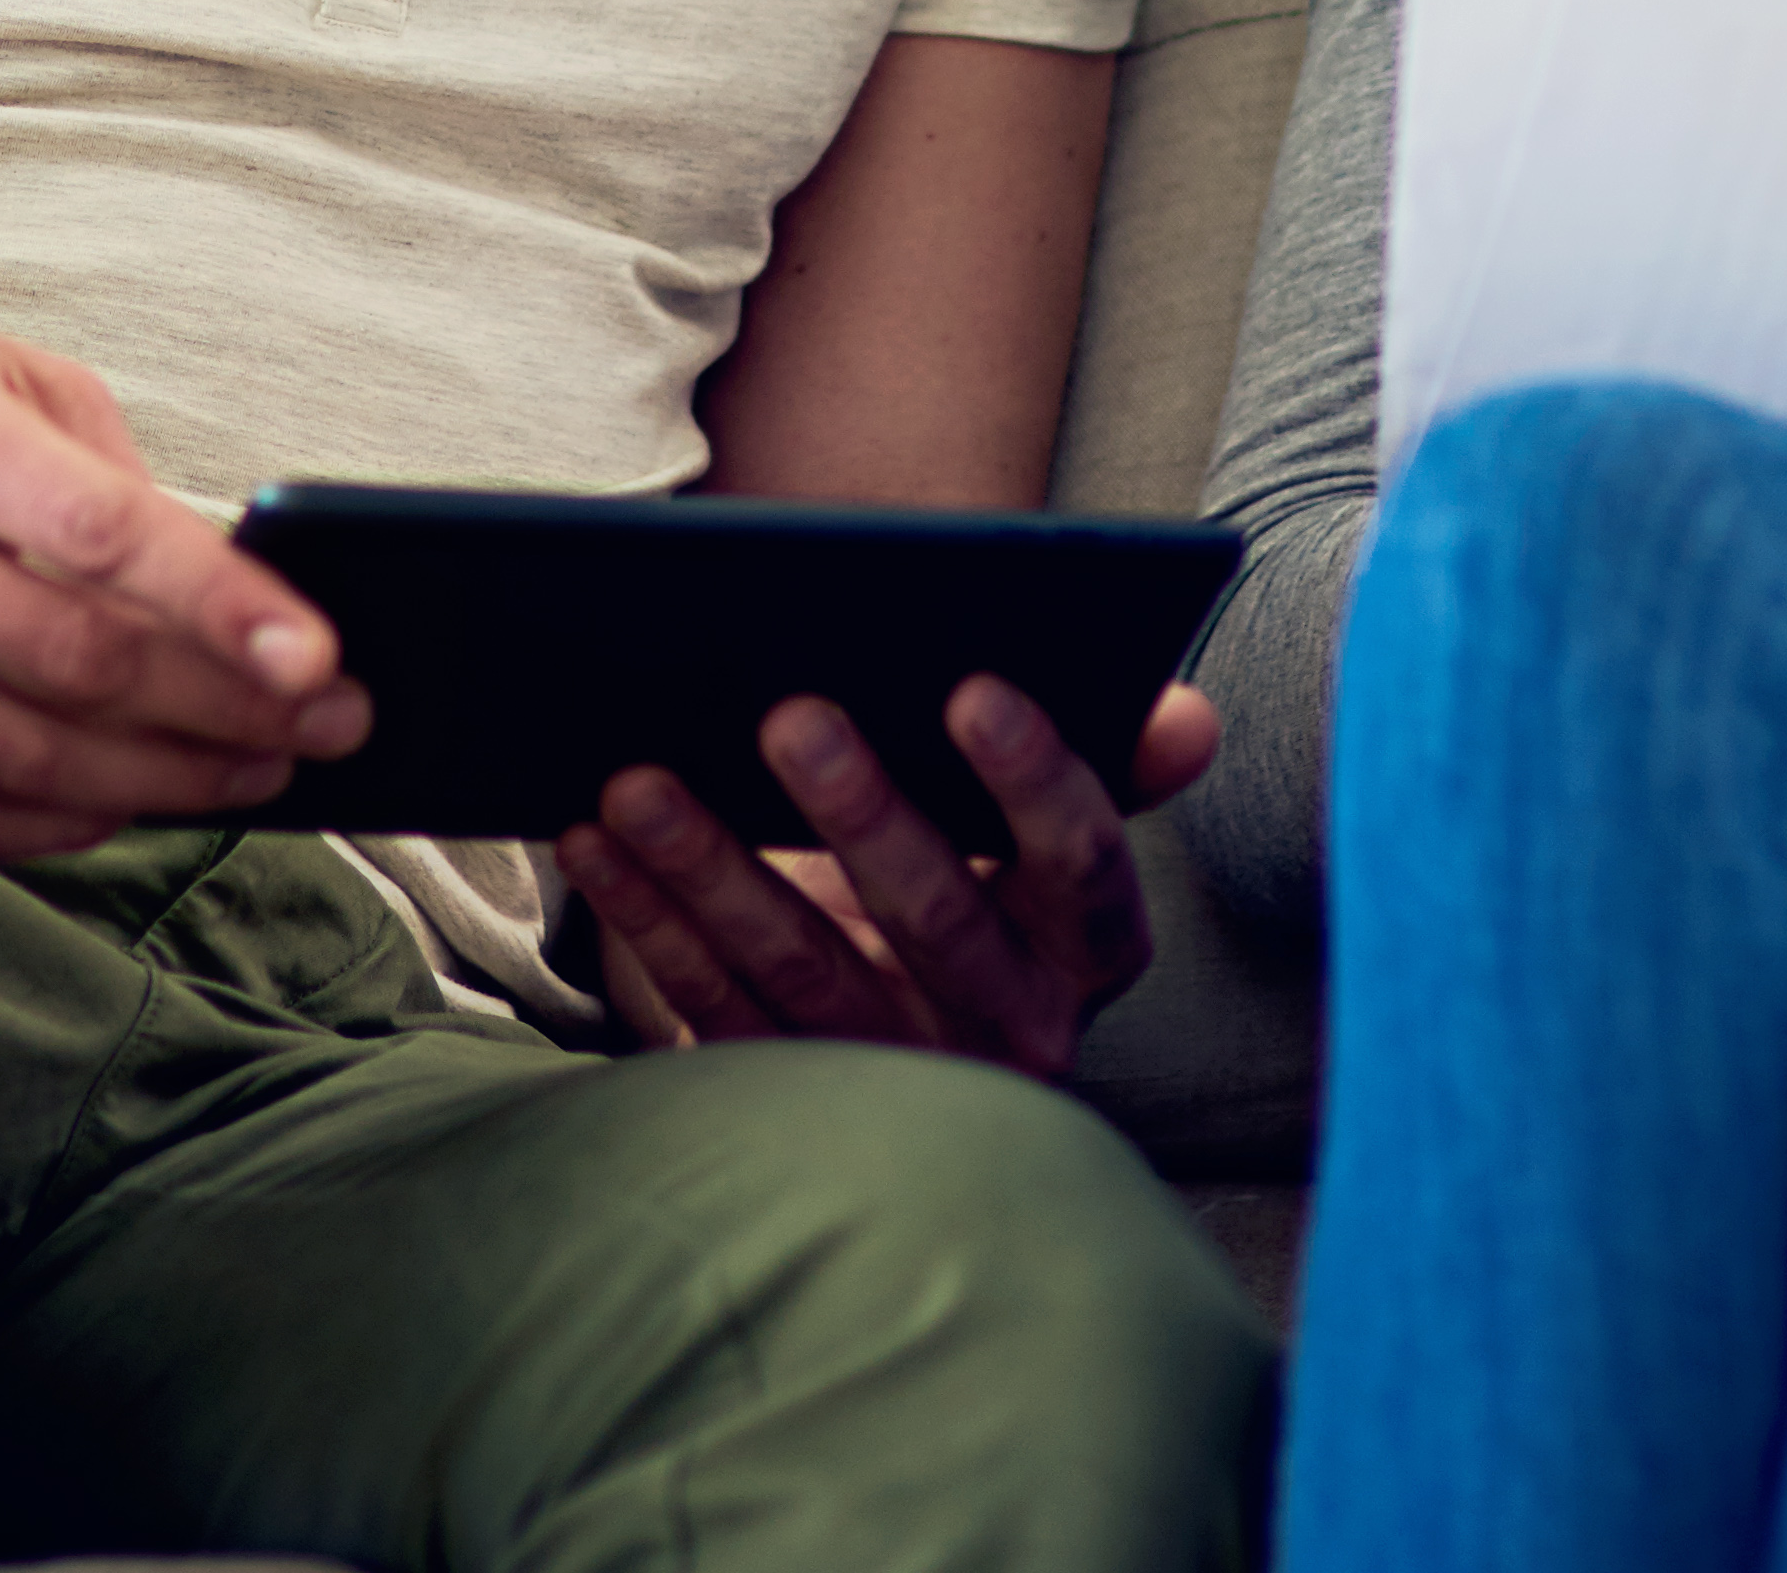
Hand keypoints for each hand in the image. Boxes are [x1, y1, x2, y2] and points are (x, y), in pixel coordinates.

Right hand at [0, 294, 365, 859]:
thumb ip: (94, 452)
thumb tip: (208, 568)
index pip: (102, 531)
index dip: (219, 604)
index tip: (316, 657)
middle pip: (80, 660)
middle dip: (225, 707)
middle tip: (325, 727)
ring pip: (26, 748)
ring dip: (160, 778)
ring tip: (254, 776)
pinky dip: (58, 818)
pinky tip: (128, 804)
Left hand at [553, 677, 1216, 1078]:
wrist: (917, 1023)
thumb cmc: (984, 873)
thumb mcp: (1047, 832)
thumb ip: (1110, 758)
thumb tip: (1190, 716)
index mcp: (1091, 944)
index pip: (1083, 864)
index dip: (1034, 778)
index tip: (970, 686)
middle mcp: (1014, 1027)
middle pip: (941, 922)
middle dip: (861, 813)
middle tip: (787, 711)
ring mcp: (905, 1078)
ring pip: (808, 973)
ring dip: (717, 867)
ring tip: (639, 775)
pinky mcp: (800, 1100)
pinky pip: (719, 1011)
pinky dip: (653, 921)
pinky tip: (596, 838)